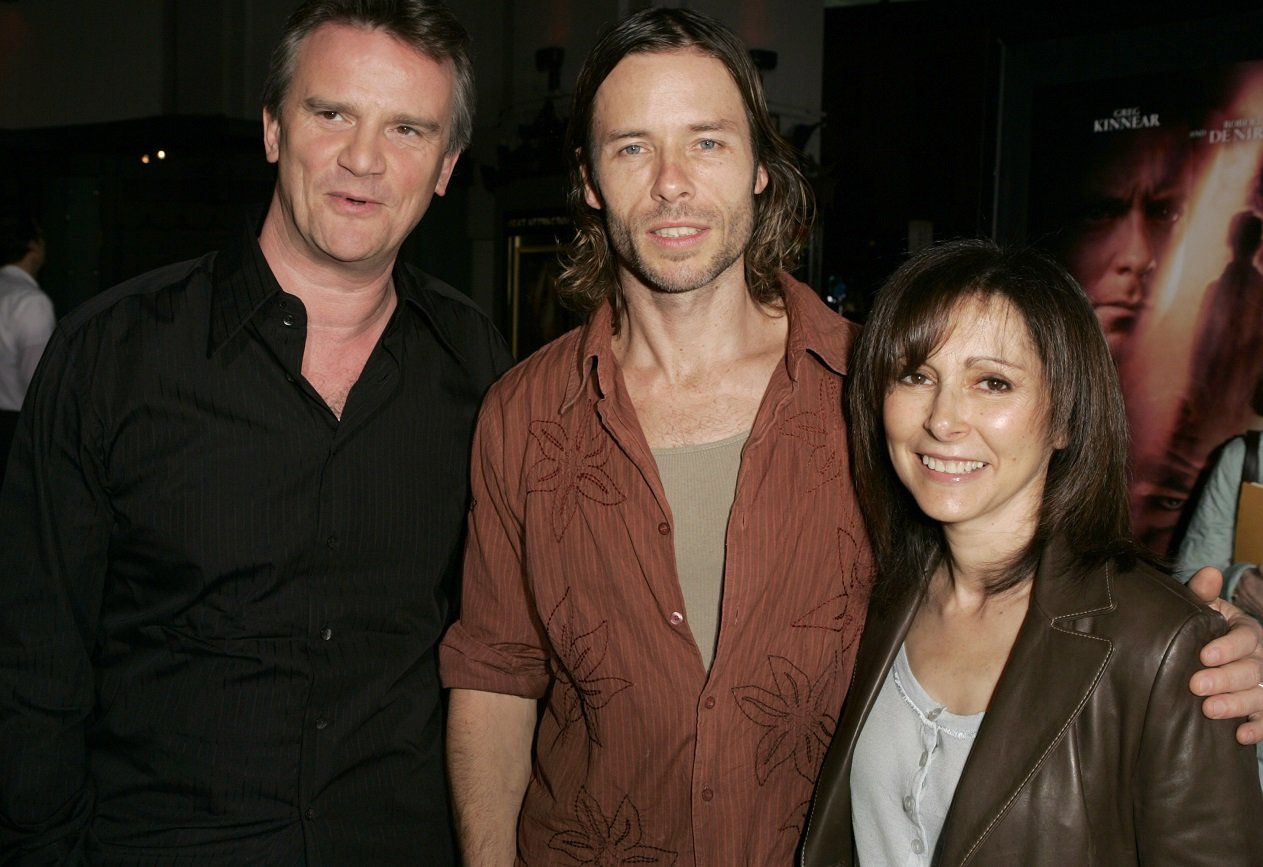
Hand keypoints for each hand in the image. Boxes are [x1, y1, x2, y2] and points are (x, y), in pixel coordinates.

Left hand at [1187, 566, 1262, 744]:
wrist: (1209, 655)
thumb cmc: (1204, 629)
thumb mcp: (1204, 610)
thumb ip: (1202, 594)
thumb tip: (1208, 573)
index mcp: (1247, 631)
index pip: (1245, 638)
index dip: (1227, 647)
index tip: (1204, 655)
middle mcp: (1261, 658)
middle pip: (1252, 670)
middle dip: (1225, 679)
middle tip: (1196, 686)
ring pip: (1260, 696)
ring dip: (1238, 705)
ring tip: (1210, 711)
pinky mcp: (1262, 709)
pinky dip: (1258, 730)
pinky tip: (1241, 736)